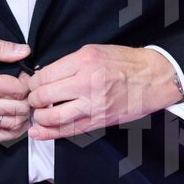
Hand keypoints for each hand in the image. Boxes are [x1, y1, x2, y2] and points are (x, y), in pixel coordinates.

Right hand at [0, 30, 31, 142]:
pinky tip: (15, 120)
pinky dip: (10, 132)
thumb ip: (0, 48)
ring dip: (23, 115)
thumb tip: (24, 51)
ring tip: (25, 101)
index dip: (29, 82)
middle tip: (29, 87)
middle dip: (29, 98)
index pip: (18, 90)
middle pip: (18, 109)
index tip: (27, 73)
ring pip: (11, 125)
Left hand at [27, 45, 182, 139]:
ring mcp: (93, 104)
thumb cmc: (124, 62)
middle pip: (45, 95)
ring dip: (39, 116)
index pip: (46, 74)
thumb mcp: (94, 51)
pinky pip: (70, 130)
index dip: (33, 81)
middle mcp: (87, 83)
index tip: (32, 83)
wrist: (151, 78)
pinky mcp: (98, 121)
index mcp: (84, 61)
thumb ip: (70, 63)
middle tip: (32, 97)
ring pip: (54, 116)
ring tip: (37, 113)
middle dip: (33, 98)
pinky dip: (50, 133)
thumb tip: (46, 74)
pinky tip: (38, 132)